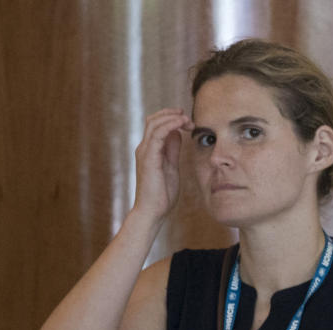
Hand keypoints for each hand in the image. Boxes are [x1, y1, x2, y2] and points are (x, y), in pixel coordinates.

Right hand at [131, 108, 193, 222]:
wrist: (152, 212)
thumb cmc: (162, 194)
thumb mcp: (172, 167)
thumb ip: (172, 150)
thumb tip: (177, 133)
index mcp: (149, 150)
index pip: (157, 125)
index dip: (171, 118)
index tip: (188, 122)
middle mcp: (144, 148)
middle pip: (154, 120)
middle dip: (172, 114)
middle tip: (188, 119)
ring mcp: (144, 152)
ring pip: (154, 123)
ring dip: (172, 117)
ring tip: (186, 119)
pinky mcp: (148, 158)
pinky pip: (158, 134)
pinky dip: (170, 125)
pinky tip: (181, 124)